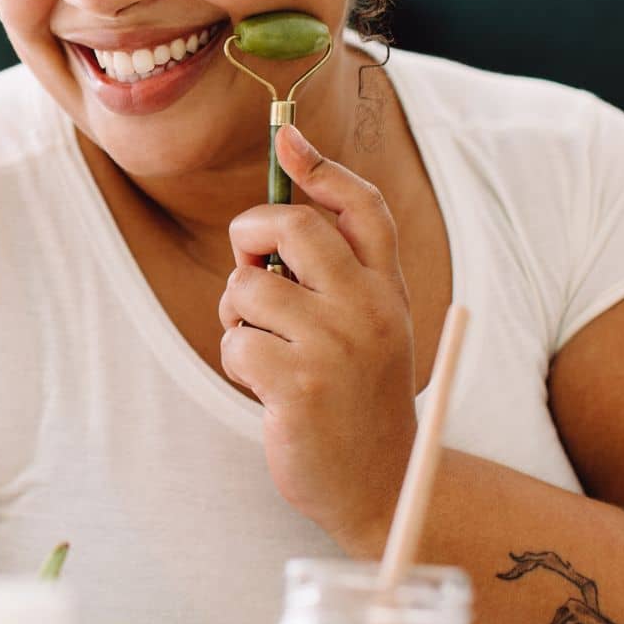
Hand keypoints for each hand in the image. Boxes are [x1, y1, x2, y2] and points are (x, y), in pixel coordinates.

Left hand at [218, 124, 415, 553]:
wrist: (376, 485)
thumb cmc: (354, 396)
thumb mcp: (366, 326)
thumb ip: (334, 274)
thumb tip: (266, 217)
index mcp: (387, 288)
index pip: (362, 207)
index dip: (321, 165)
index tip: (286, 137)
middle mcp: (370, 309)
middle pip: (293, 226)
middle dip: (248, 235)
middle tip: (247, 268)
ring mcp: (337, 346)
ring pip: (248, 286)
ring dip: (237, 314)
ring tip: (261, 346)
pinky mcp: (300, 386)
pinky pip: (236, 341)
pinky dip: (235, 358)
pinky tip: (262, 385)